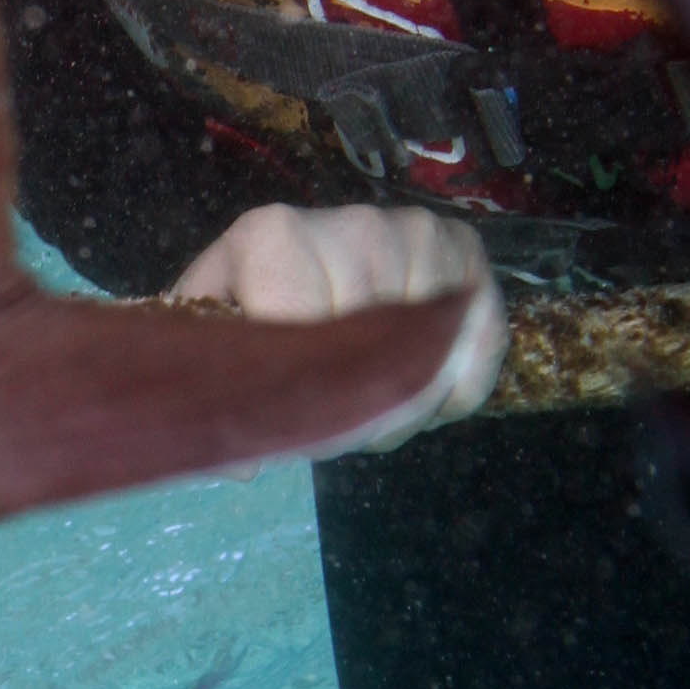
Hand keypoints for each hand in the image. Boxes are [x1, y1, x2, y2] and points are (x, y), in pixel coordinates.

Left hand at [170, 197, 505, 441]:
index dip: (303, 402)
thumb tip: (245, 465)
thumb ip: (213, 394)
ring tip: (366, 394)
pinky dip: (453, 393)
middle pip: (371, 359)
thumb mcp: (211, 337)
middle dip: (353, 413)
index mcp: (274, 235)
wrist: (295, 252)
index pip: (305, 341)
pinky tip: (415, 386)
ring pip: (426, 363)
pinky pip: (478, 352)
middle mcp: (356, 223)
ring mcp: (419, 234)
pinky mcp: (468, 253)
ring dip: (401, 407)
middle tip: (330, 414)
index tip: (290, 413)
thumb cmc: (245, 300)